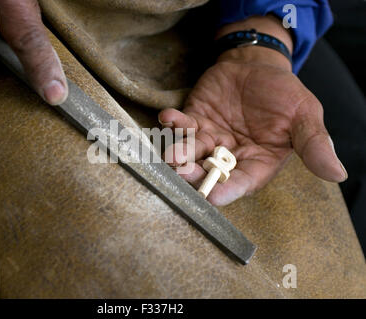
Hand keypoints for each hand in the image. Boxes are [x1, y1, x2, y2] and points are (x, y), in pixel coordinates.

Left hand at [159, 45, 346, 205]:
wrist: (258, 66)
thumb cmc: (283, 94)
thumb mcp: (304, 116)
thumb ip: (313, 144)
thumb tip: (337, 174)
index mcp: (257, 163)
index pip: (241, 182)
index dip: (227, 190)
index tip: (213, 197)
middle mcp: (229, 156)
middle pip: (209, 172)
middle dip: (195, 175)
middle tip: (184, 173)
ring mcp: (209, 139)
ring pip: (191, 152)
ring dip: (179, 153)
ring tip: (172, 153)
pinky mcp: (194, 120)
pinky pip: (181, 125)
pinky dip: (173, 121)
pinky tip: (169, 116)